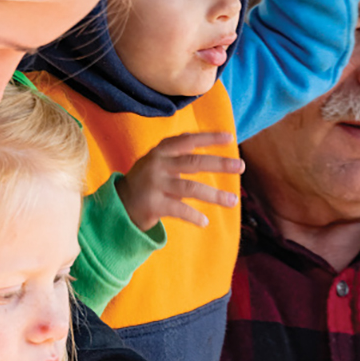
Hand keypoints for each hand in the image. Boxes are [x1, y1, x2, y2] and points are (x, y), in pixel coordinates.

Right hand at [116, 132, 243, 230]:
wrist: (118, 204)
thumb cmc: (147, 182)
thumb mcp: (159, 162)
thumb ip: (180, 155)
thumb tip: (214, 154)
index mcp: (161, 151)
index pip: (188, 140)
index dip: (209, 138)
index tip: (230, 138)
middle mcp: (157, 164)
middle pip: (194, 162)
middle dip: (220, 164)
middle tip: (241, 166)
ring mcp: (155, 184)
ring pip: (191, 188)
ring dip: (215, 195)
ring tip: (233, 201)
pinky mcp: (153, 204)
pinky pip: (179, 210)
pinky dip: (194, 216)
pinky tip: (205, 222)